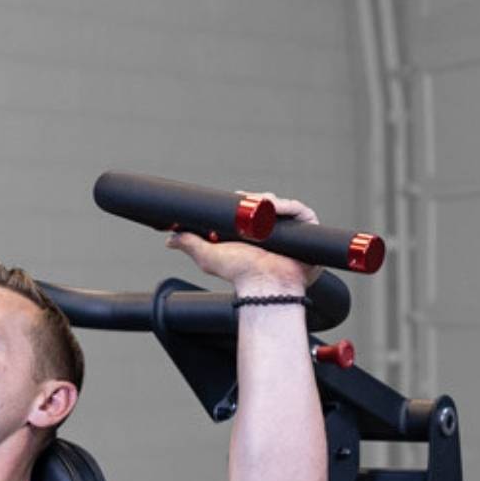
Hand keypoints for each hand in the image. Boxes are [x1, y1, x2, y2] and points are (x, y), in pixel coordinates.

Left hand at [168, 192, 320, 295]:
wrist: (263, 285)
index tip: (235, 195)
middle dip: (258, 199)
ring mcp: (292, 233)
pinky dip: (289, 205)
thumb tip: (170, 239)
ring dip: (271, 200)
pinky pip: (301, 211)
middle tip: (246, 197)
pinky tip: (275, 206)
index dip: (244, 202)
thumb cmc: (240, 275)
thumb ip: (190, 243)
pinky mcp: (309, 232)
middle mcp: (274, 235)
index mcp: (255, 238)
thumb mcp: (209, 256)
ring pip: (283, 207)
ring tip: (260, 202)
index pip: (252, 212)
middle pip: (269, 207)